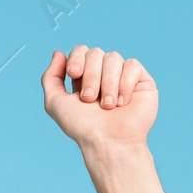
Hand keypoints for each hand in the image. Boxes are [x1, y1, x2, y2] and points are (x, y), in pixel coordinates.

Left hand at [41, 46, 157, 151]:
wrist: (108, 142)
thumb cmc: (82, 127)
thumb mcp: (55, 103)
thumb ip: (50, 78)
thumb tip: (58, 53)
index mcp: (84, 77)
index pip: (81, 51)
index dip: (77, 58)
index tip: (74, 74)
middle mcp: (104, 75)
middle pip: (96, 52)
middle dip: (90, 75)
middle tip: (90, 99)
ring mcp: (123, 76)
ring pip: (113, 57)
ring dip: (107, 83)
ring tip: (108, 106)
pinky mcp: (142, 81)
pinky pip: (132, 65)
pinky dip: (125, 83)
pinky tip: (123, 102)